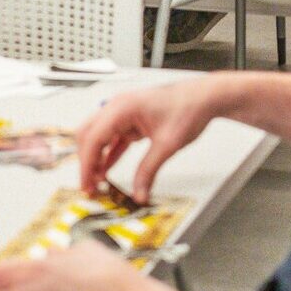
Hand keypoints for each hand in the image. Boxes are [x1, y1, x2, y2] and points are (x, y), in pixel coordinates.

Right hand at [77, 75, 224, 201]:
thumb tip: (139, 193)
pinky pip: (113, 138)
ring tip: (98, 182)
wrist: (204, 98)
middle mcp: (117, 107)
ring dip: (96, 158)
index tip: (87, 185)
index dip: (87, 165)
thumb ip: (149, 171)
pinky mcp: (131, 120)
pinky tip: (107, 170)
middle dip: (86, 162)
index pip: (93, 138)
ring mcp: (123, 113)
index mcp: (122, 108)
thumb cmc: (188, 108)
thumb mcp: (167, 145)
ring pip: (98, 137)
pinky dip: (108, 154)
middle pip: (89, 136)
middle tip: (90, 186)